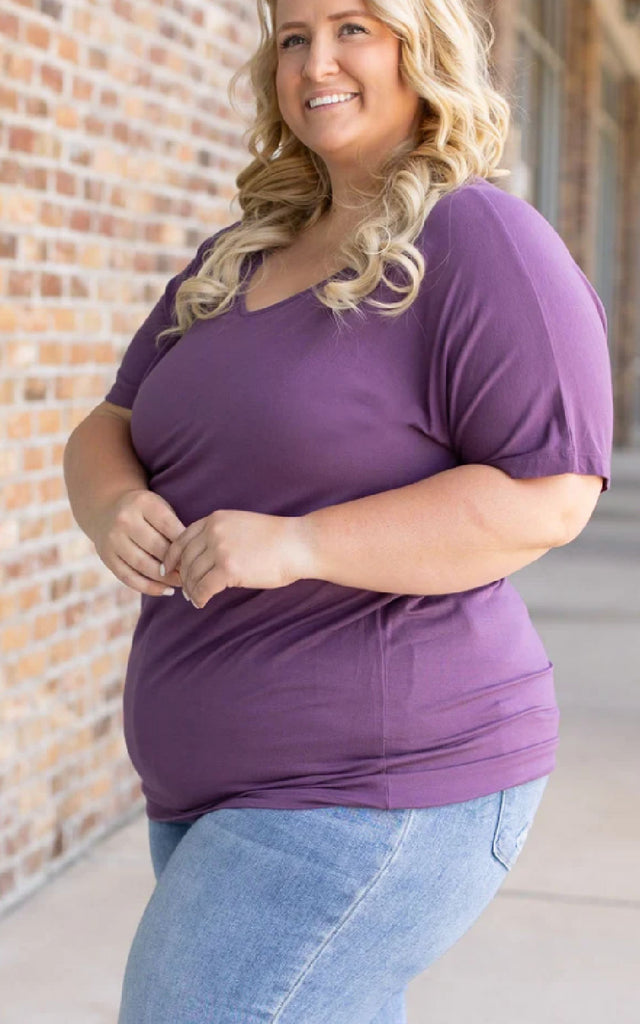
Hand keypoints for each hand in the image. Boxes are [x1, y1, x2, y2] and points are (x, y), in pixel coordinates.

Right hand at [91, 488, 184, 596]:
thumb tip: (192, 558)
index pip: (169, 526)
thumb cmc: (145, 513)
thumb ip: (175, 527)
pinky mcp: (107, 557)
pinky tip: (166, 590)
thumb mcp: (160, 508)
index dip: (185, 544)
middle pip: (156, 547)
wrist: (107, 511)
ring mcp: (113, 539)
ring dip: (166, 578)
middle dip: (177, 563)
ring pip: (143, 565)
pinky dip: (150, 588)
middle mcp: (125, 519)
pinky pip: (129, 578)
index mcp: (143, 503)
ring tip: (182, 583)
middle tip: (193, 573)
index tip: (198, 556)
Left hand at [162, 509, 312, 607]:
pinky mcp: (228, 568)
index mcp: (215, 519)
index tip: (167, 569)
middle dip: (182, 577)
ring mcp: (220, 549)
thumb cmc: (276, 539)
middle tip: (185, 590)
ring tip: (195, 598)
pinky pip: (204, 588)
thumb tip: (201, 558)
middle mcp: (214, 531)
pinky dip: (200, 598)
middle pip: (185, 558)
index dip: (172, 556)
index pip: (182, 538)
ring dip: (191, 589)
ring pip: (192, 574)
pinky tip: (202, 603)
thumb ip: (220, 535)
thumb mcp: (241, 526)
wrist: (298, 544)